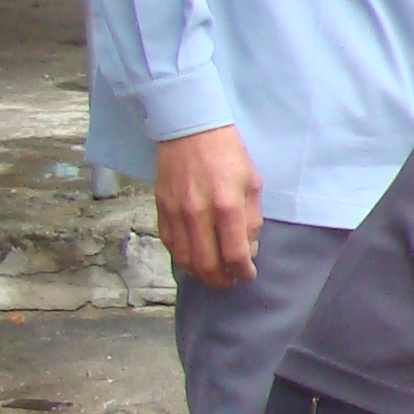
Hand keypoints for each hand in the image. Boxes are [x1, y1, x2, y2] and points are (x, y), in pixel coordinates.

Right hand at [154, 126, 264, 289]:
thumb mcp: (252, 184)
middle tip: (230, 282)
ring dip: (200, 274)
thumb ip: (251, 220)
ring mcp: (176, 212)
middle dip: (221, 280)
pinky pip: (169, 243)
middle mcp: (199, 213)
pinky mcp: (161, 208)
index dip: (242, 272)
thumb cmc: (229, 155)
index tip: (248, 275)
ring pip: (184, 258)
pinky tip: (193, 261)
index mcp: (227, 206)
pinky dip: (181, 258)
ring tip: (212, 276)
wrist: (191, 131)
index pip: (234, 254)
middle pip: (207, 263)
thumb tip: (248, 250)